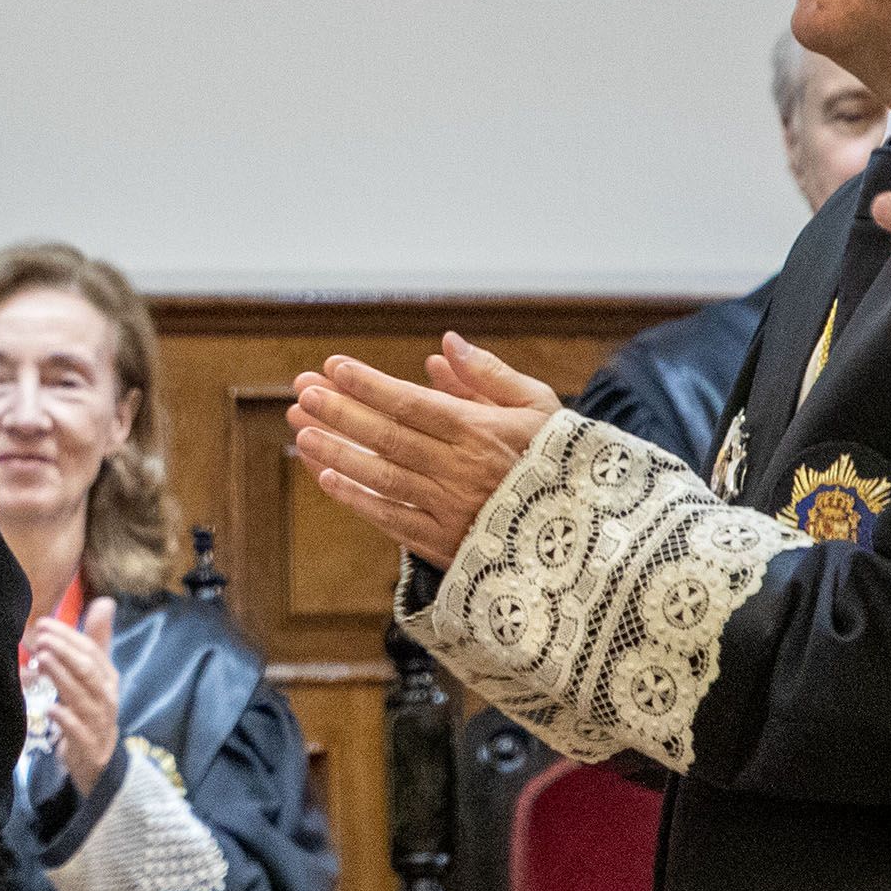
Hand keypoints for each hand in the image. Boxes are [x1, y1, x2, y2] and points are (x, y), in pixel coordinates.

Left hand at [34, 597, 123, 792]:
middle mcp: (105, 697)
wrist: (99, 759)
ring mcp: (98, 721)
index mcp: (106, 677)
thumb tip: (105, 602)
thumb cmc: (92, 709)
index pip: (90, 651)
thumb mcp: (95, 675)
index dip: (68, 636)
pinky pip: (76, 730)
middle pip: (87, 671)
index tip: (43, 625)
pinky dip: (64, 718)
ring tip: (41, 661)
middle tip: (41, 638)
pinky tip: (49, 708)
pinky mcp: (87, 745)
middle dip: (65, 652)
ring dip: (62, 678)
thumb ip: (96, 640)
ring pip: (81, 697)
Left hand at [290, 334, 559, 569]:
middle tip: (303, 393)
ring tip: (302, 432)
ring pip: (381, 477)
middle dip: (340, 413)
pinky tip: (328, 478)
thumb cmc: (561, 462)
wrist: (587, 538)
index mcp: (482, 432)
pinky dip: (358, 499)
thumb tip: (444, 346)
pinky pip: (392, 519)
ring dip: (337, 453)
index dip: (369, 386)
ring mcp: (449, 509)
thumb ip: (488, 375)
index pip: (412, 404)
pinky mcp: (445, 545)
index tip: (333, 368)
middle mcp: (459, 470)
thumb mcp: (539, 407)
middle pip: (387, 437)